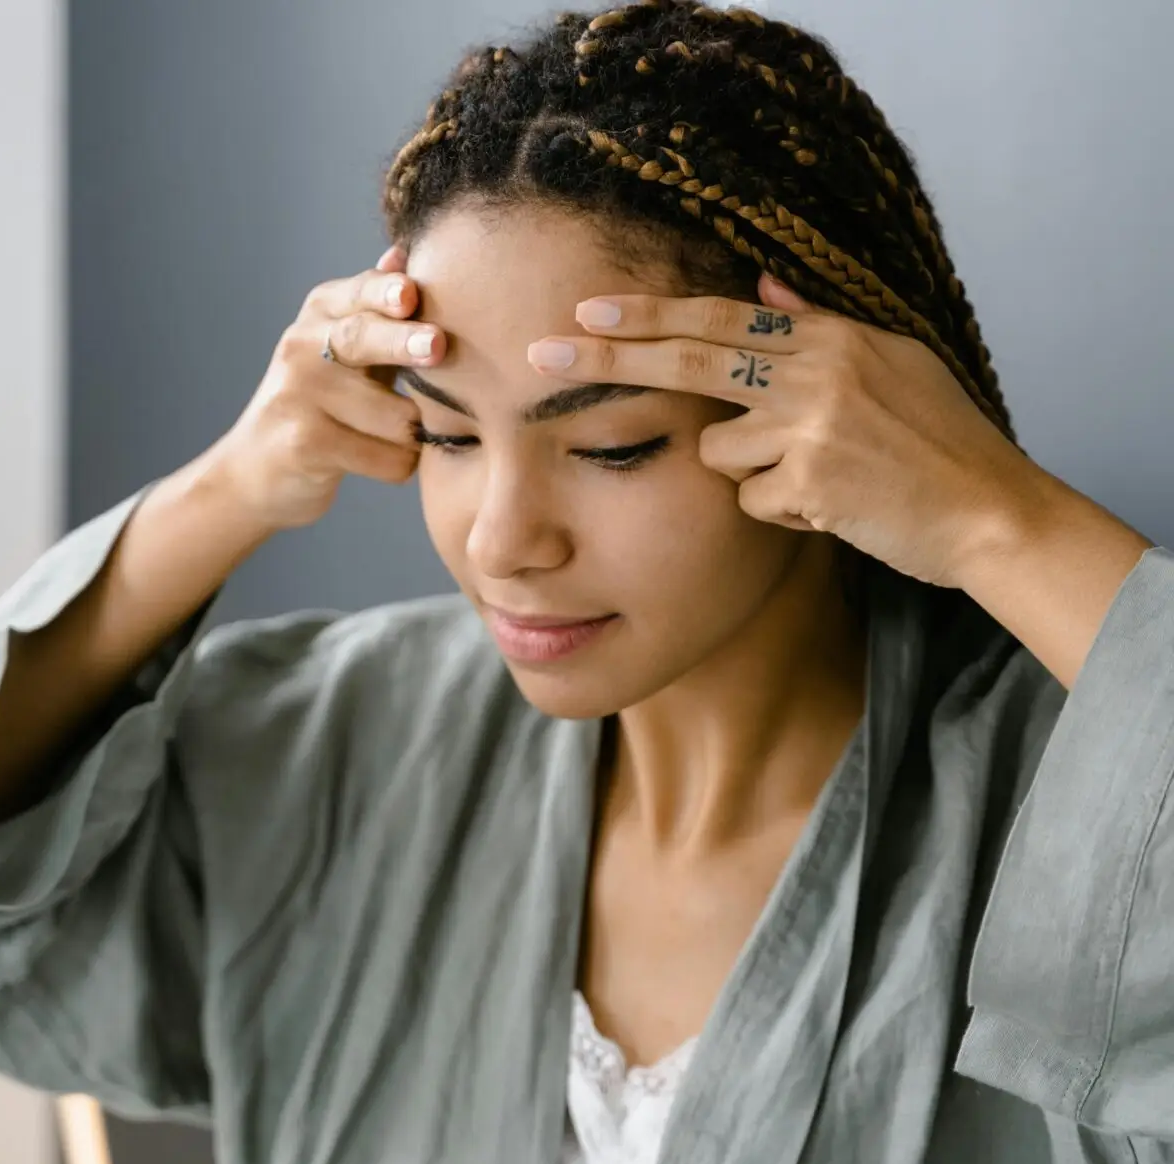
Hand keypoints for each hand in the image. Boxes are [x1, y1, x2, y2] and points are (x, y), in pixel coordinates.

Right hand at [208, 245, 444, 531]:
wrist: (257, 469)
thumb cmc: (321, 403)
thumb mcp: (345, 348)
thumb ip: (376, 309)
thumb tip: (402, 251)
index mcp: (323, 312)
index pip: (359, 293)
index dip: (385, 293)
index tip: (409, 294)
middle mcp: (303, 346)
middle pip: (363, 339)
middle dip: (404, 343)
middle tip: (437, 346)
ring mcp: (298, 394)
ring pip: (392, 414)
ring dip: (415, 434)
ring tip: (405, 438)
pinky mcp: (304, 443)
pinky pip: (384, 457)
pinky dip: (399, 465)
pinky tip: (389, 463)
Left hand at [527, 274, 1045, 587]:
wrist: (989, 511)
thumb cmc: (942, 440)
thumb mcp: (891, 362)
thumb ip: (818, 326)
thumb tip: (764, 283)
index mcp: (832, 337)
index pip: (719, 316)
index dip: (649, 313)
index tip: (589, 310)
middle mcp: (814, 371)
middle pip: (687, 359)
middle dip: (607, 357)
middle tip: (542, 352)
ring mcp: (809, 425)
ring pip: (716, 452)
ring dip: (748, 472)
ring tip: (817, 477)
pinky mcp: (808, 481)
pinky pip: (750, 501)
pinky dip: (779, 510)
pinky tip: (833, 506)